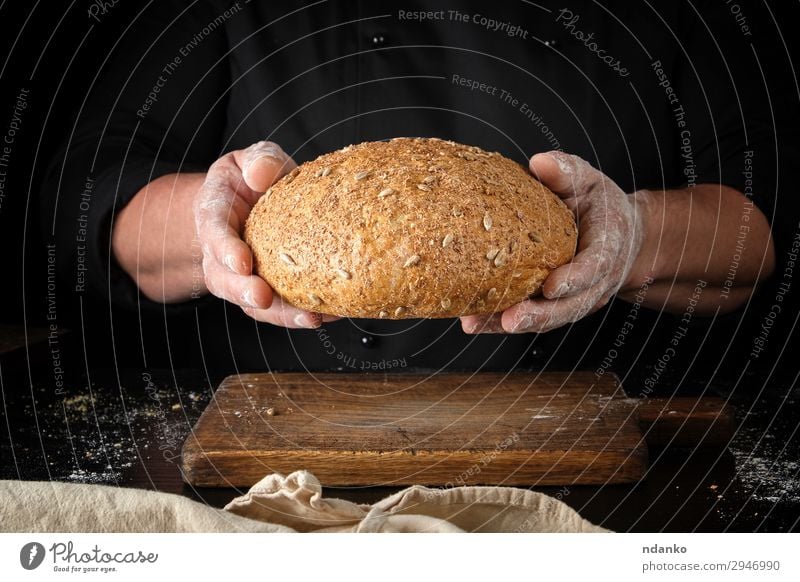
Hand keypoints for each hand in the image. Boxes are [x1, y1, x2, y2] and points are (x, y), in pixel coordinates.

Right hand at [194, 141, 338, 327]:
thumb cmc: (249, 179)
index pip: (215, 234)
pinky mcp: (266, 290)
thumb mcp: (251, 159)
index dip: (225, 250)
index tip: (242, 262)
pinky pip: (279, 309)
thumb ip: (259, 161)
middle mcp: (222, 254)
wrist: (248, 202)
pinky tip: (331, 313)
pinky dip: (301, 314)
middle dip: (244, 292)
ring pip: (252, 304)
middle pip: (226, 280)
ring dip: (279, 314)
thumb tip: (262, 175)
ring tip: (309, 318)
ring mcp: (242, 277)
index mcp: (215, 216)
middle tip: (264, 298)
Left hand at [461, 151, 646, 333]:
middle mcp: (593, 282)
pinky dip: (499, 322)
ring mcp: (574, 299)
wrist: (619, 237)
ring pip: (546, 318)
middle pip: (568, 306)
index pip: (594, 268)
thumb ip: (569, 173)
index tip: (550, 286)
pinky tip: (473, 321)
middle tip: (510, 319)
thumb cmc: (600, 208)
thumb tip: (540, 162)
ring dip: (511, 323)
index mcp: (606, 250)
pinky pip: (529, 317)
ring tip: (478, 323)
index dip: (574, 279)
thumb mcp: (590, 182)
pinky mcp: (553, 306)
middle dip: (539, 315)